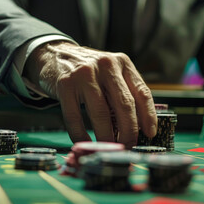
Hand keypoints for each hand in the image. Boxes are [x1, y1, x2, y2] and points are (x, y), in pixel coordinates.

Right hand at [24, 41, 156, 148]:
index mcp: (122, 63)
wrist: (54, 54)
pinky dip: (81, 135)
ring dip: (107, 137)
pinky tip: (86, 144)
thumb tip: (137, 128)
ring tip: (109, 149)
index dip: (149, 116)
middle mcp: (106, 66)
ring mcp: (84, 74)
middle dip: (128, 132)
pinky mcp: (65, 84)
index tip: (150, 134)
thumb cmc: (88, 70)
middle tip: (128, 147)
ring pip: (101, 114)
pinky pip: (75, 117)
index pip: (142, 92)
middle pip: (124, 105)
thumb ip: (123, 92)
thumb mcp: (110, 72)